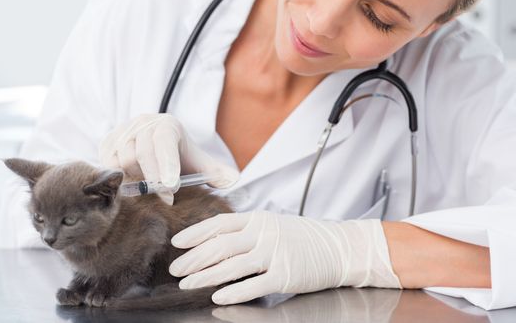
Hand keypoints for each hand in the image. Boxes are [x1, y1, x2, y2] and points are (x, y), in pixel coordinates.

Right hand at [99, 114, 238, 203]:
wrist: (157, 149)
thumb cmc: (180, 159)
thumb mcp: (199, 165)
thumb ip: (217, 173)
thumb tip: (234, 180)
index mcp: (167, 125)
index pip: (164, 142)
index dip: (166, 164)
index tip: (171, 186)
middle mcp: (143, 123)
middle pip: (140, 154)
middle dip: (153, 179)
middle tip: (165, 197)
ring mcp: (123, 131)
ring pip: (122, 160)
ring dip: (136, 180)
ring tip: (150, 188)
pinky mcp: (107, 142)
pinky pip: (108, 165)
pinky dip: (119, 178)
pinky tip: (133, 184)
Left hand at [169, 211, 400, 304]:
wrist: (339, 247)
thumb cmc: (305, 237)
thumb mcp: (274, 225)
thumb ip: (248, 231)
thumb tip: (216, 241)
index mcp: (258, 219)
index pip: (220, 224)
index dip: (196, 233)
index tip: (178, 242)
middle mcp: (263, 233)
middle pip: (219, 246)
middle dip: (193, 258)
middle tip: (176, 269)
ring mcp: (274, 254)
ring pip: (231, 265)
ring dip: (205, 276)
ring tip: (187, 283)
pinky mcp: (285, 275)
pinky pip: (253, 285)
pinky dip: (233, 291)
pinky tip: (218, 296)